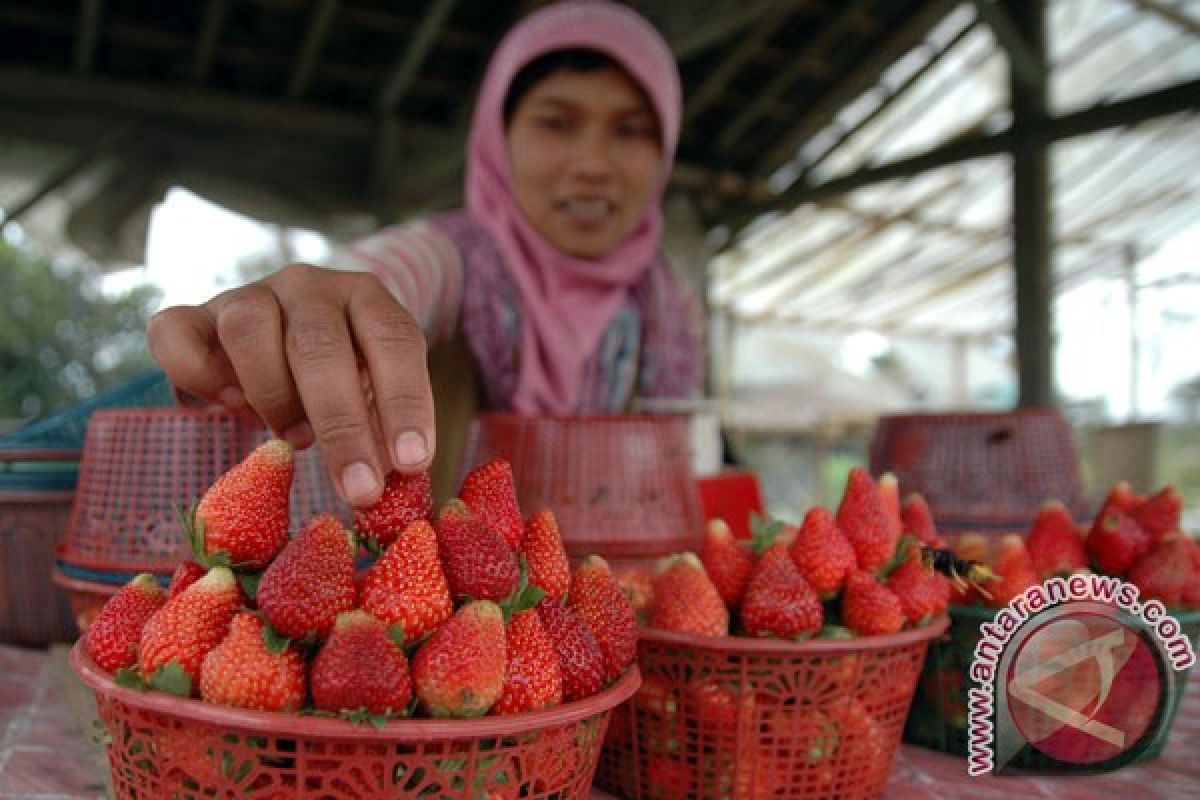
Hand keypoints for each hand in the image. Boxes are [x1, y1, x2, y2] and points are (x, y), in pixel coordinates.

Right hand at [147, 263, 434, 506]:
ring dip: (273, 395)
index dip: (406, 400)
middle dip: (342, 425)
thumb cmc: (342, 378)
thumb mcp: (374, 393)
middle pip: (321, 345)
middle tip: (358, 489)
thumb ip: (382, 430)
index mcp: (366, 299)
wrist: (283, 337)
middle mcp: (309, 287)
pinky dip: (198, 376)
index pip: (394, 339)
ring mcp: (248, 295)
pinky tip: (228, 404)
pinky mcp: (195, 315)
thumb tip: (392, 488)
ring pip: (249, 329)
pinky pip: (177, 335)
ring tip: (294, 436)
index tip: (412, 461)